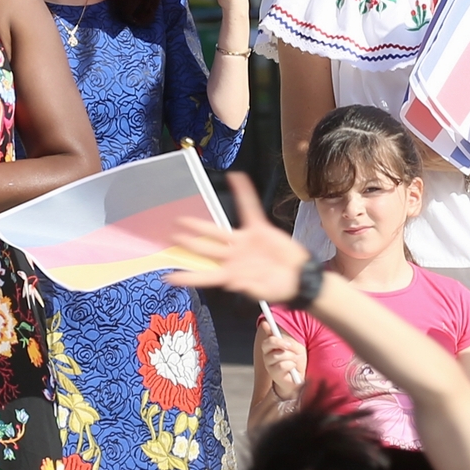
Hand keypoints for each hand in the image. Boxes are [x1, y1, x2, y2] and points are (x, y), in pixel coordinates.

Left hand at [165, 173, 312, 303]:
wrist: (300, 277)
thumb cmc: (282, 288)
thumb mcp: (265, 292)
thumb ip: (249, 288)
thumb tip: (232, 283)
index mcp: (231, 275)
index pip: (205, 276)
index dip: (188, 277)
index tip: (169, 277)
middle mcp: (233, 258)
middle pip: (205, 249)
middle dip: (188, 243)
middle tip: (171, 238)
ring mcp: (243, 243)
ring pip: (217, 232)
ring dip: (200, 226)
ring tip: (183, 220)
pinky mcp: (259, 230)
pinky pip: (249, 208)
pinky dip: (244, 193)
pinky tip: (237, 178)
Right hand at [258, 310, 306, 398]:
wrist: (298, 380)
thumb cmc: (296, 362)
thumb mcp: (294, 349)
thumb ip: (286, 340)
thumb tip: (278, 330)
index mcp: (272, 347)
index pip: (267, 335)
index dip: (267, 328)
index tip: (268, 322)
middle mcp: (267, 354)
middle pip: (269, 342)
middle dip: (281, 342)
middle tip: (290, 345)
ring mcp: (269, 364)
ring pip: (279, 354)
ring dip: (291, 357)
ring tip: (294, 362)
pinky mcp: (274, 373)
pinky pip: (283, 364)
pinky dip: (291, 365)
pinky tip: (292, 369)